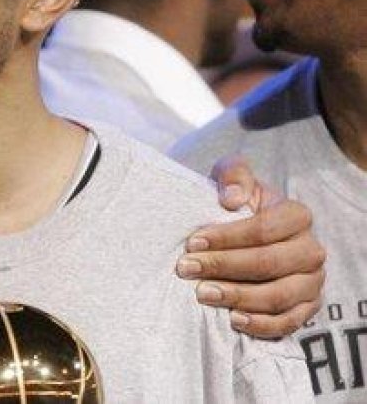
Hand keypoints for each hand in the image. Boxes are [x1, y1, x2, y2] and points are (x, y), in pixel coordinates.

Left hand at [175, 157, 325, 338]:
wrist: (242, 235)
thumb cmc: (235, 204)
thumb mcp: (231, 179)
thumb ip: (233, 175)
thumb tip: (231, 197)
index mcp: (297, 216)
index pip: (265, 229)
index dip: (227, 237)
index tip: (192, 242)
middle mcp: (311, 250)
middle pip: (270, 263)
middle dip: (224, 266)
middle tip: (186, 269)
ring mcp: (312, 282)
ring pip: (279, 295)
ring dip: (238, 296)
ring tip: (201, 294)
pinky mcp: (306, 308)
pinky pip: (289, 323)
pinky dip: (261, 325)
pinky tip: (232, 319)